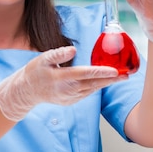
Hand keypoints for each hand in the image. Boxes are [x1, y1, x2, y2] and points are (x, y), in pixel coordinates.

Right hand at [0, 46, 124, 120]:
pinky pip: (87, 94)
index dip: (101, 72)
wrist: (26, 92)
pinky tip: (105, 82)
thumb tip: (73, 49)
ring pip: (92, 90)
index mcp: (61, 78)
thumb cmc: (35, 72)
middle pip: (93, 84)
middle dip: (111, 80)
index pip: (85, 74)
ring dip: (106, 84)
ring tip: (120, 77)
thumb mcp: (42, 59)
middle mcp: (67, 90)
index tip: (115, 71)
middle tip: (126, 76)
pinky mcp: (71, 102)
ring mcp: (69, 98)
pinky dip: (97, 88)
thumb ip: (58, 54)